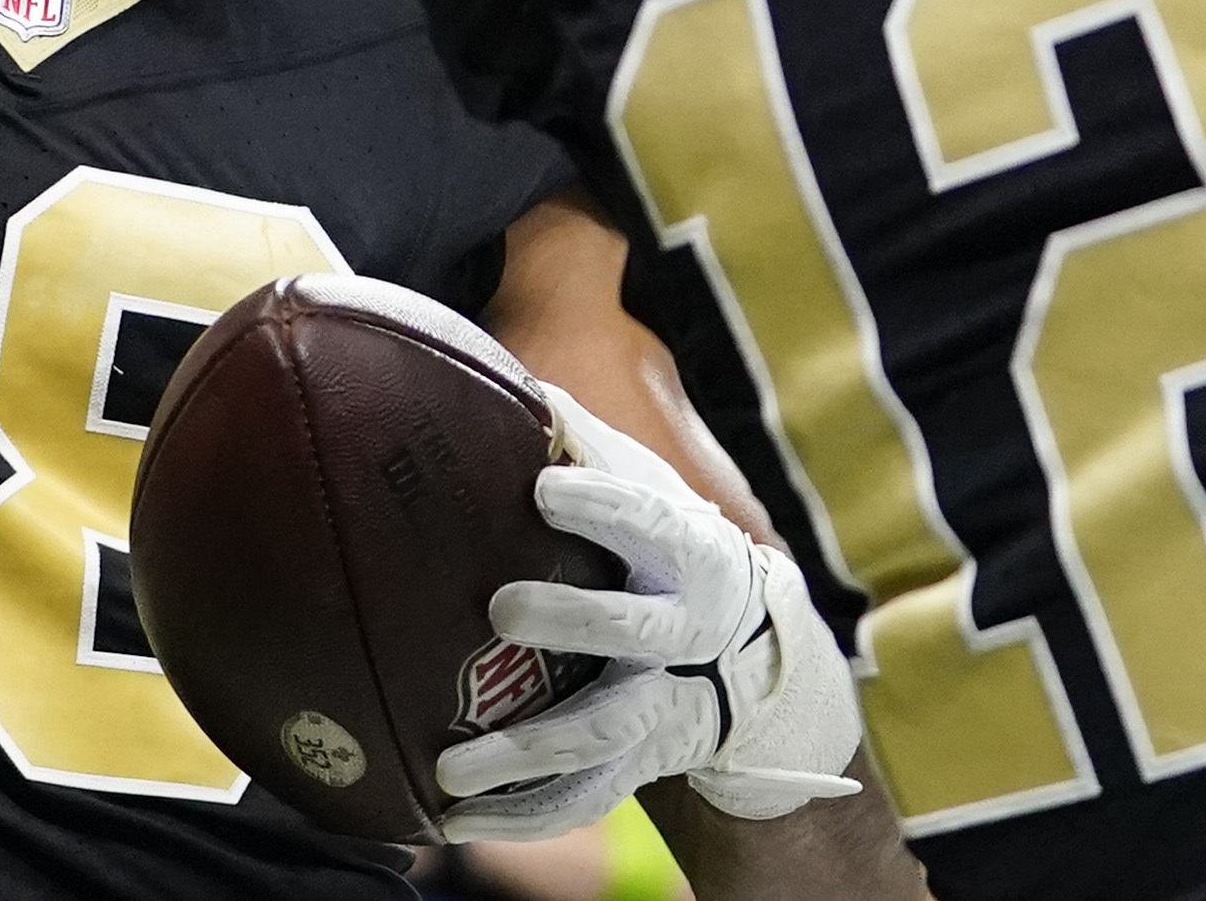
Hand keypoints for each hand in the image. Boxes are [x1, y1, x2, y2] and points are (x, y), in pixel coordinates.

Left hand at [430, 383, 861, 841]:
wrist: (756, 657)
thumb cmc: (674, 552)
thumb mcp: (654, 494)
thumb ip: (590, 445)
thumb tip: (514, 381)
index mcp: (691, 553)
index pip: (652, 522)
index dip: (604, 506)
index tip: (542, 488)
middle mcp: (688, 634)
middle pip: (636, 632)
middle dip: (572, 621)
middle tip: (499, 608)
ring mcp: (667, 706)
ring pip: (603, 736)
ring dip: (525, 754)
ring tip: (449, 770)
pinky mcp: (642, 762)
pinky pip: (582, 799)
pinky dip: (519, 815)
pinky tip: (449, 823)